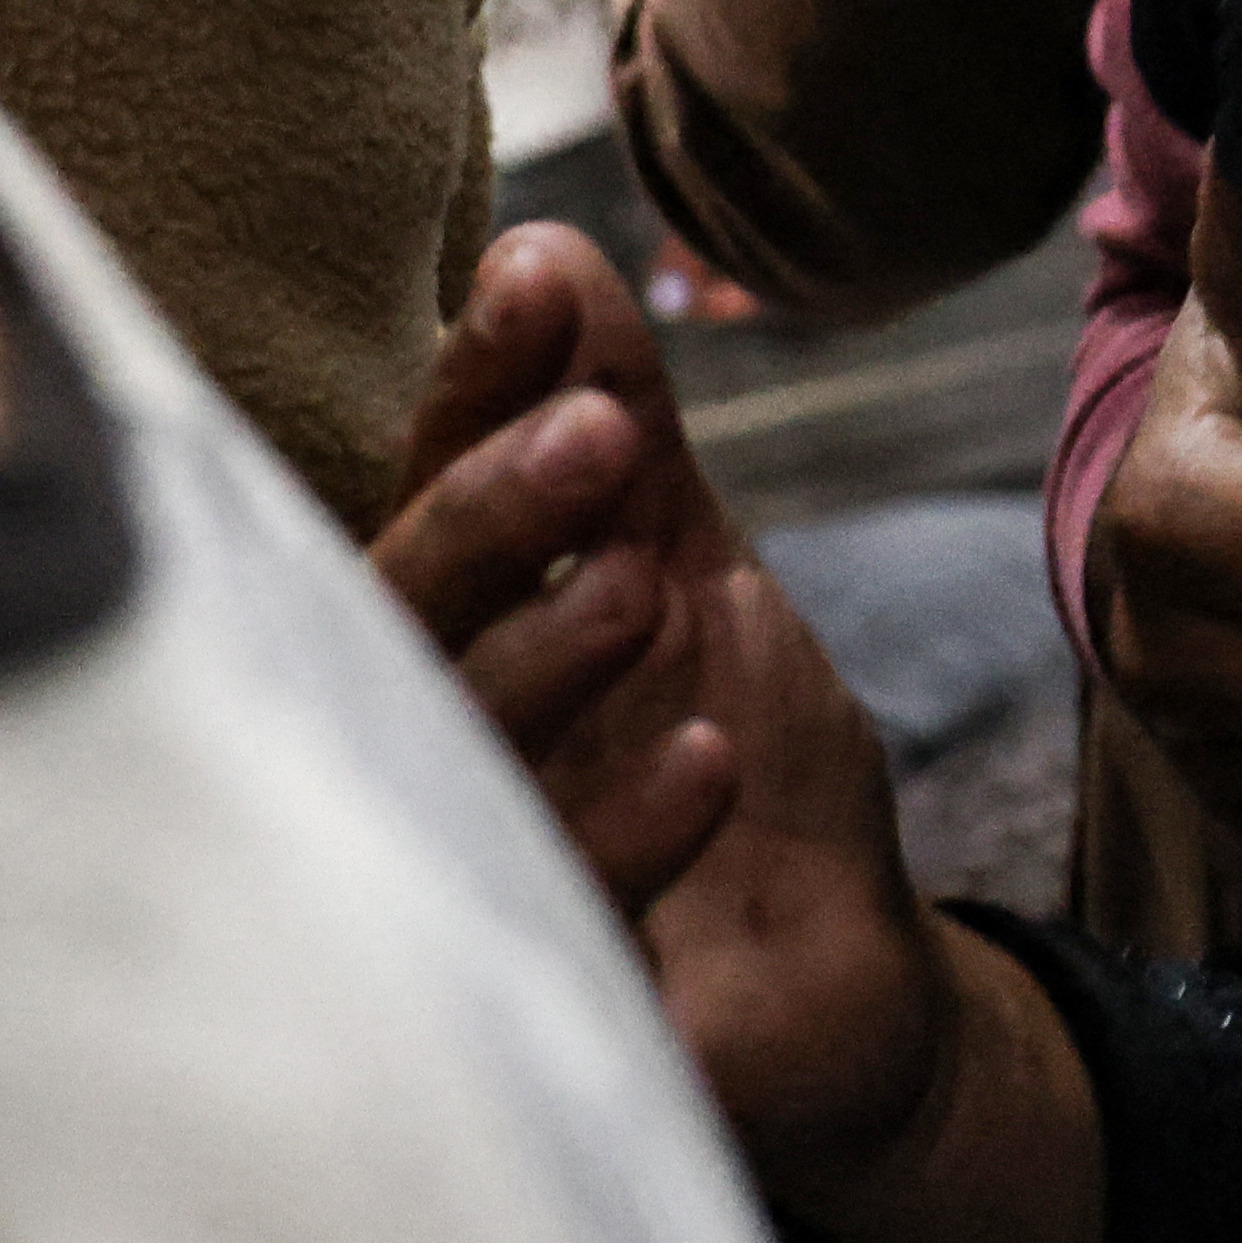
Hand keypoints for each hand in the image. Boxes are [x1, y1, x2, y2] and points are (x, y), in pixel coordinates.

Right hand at [377, 229, 948, 1163]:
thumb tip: (547, 247)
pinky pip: (557, 909)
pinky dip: (627, 829)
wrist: (840, 984)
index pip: (430, 492)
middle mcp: (423, 739)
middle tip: (594, 436)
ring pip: (455, 760)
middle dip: (486, 519)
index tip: (535, 286)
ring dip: (544, 661)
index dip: (472, 393)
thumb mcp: (693, 569)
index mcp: (454, 626)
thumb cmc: (731, 755)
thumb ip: (616, 423)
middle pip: (401, 621)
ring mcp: (463, 871)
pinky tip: (705, 759)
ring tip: (642, 581)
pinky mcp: (537, 995)